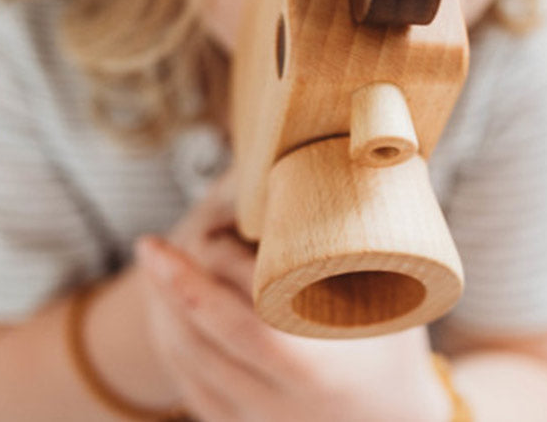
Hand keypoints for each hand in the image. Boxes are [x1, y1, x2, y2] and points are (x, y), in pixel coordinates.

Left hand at [136, 172, 450, 421]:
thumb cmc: (395, 348)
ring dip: (164, 311)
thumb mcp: (393, 297)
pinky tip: (167, 313)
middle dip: (172, 286)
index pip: (249, 319)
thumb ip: (364, 236)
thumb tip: (347, 152)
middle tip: (151, 244)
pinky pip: (190, 390)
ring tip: (155, 266)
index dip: (218, 273)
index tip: (199, 233)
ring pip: (189, 365)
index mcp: (320, 368)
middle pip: (205, 340)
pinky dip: (173, 347)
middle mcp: (284, 405)